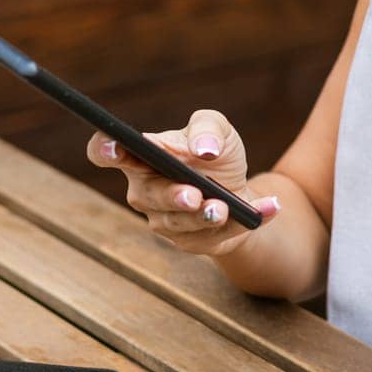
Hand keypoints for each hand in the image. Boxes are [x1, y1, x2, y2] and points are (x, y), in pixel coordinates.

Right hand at [86, 108, 280, 255]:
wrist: (240, 187)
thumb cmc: (215, 153)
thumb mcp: (217, 128)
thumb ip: (208, 129)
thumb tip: (204, 149)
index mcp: (142, 158)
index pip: (105, 153)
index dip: (103, 150)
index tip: (113, 146)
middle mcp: (145, 192)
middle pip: (147, 196)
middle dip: (171, 196)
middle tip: (193, 195)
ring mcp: (165, 221)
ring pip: (179, 223)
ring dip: (204, 216)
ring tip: (225, 208)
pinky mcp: (191, 242)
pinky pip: (217, 237)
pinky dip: (246, 221)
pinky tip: (268, 209)